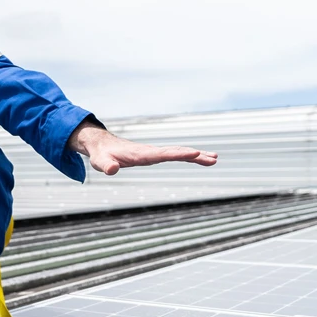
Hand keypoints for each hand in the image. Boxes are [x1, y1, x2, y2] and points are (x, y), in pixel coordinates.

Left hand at [68, 120, 217, 175]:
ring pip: (178, 152)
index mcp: (141, 154)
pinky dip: (188, 156)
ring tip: (214, 158)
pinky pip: (175, 155)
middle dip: (194, 155)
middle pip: (176, 152)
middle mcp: (150, 151)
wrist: (102, 145)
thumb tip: (111, 170)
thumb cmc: (102, 155)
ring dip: (196, 155)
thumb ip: (106, 166)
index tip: (195, 153)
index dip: (178, 154)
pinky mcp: (154, 155)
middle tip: (213, 158)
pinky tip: (200, 158)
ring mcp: (154, 152)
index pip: (162, 154)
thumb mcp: (101, 162)